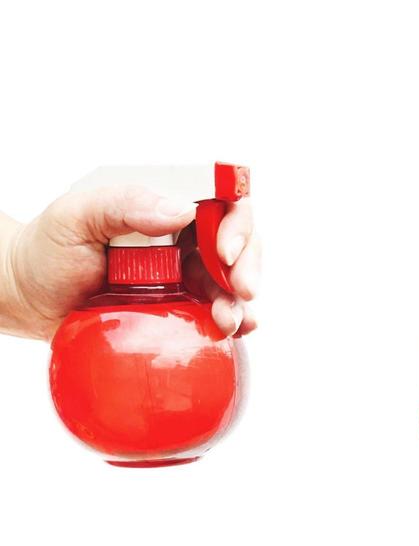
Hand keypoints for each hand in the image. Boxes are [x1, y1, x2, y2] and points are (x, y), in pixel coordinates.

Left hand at [0, 184, 259, 342]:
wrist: (28, 299)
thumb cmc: (46, 250)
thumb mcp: (75, 216)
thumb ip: (122, 204)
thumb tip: (181, 211)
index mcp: (162, 206)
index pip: (219, 201)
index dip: (235, 223)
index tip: (226, 252)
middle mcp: (181, 238)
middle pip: (237, 241)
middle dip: (248, 265)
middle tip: (243, 290)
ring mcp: (184, 274)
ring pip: (232, 279)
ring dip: (240, 300)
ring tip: (230, 321)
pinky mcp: (181, 308)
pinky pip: (218, 311)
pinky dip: (235, 320)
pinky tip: (234, 330)